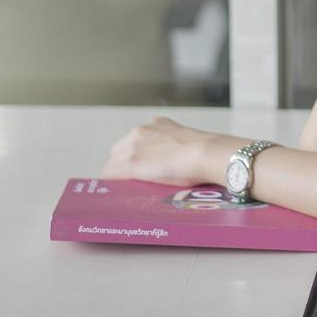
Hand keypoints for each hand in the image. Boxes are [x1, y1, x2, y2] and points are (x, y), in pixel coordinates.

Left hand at [101, 116, 228, 186]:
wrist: (206, 154)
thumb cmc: (205, 152)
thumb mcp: (186, 142)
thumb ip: (173, 145)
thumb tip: (173, 161)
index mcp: (156, 123)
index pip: (134, 142)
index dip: (136, 158)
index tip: (144, 169)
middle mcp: (140, 130)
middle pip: (118, 151)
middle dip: (124, 165)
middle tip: (138, 181)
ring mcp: (132, 146)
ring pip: (113, 163)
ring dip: (119, 175)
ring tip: (132, 189)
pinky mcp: (129, 163)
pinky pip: (110, 174)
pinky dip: (114, 184)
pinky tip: (122, 193)